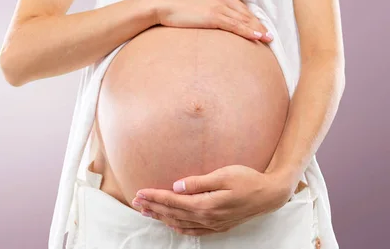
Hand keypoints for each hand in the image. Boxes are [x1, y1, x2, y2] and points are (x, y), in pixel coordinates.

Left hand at [131, 165, 294, 235]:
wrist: (270, 195)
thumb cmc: (248, 180)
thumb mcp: (223, 175)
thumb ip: (199, 182)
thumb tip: (177, 186)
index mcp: (206, 204)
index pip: (173, 201)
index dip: (154, 197)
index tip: (139, 192)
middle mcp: (207, 217)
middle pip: (173, 213)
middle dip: (152, 207)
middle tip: (135, 202)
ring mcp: (213, 224)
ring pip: (180, 223)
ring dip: (161, 217)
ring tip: (146, 211)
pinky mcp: (218, 225)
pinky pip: (193, 231)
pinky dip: (178, 227)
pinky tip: (171, 224)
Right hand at [147, 0, 272, 42]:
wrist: (160, 5)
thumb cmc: (172, 7)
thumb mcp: (193, 4)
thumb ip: (205, 9)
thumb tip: (207, 20)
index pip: (239, 6)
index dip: (251, 18)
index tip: (259, 27)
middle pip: (245, 13)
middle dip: (258, 24)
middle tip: (269, 35)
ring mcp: (218, 6)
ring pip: (243, 19)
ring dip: (258, 29)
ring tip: (267, 39)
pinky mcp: (213, 16)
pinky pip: (235, 25)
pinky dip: (248, 31)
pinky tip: (257, 37)